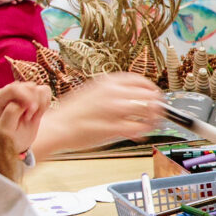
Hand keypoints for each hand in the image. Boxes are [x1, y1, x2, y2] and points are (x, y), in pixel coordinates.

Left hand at [0, 81, 51, 154]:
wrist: (18, 140)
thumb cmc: (9, 136)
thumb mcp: (7, 128)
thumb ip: (11, 113)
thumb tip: (21, 103)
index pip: (14, 89)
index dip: (26, 98)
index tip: (30, 113)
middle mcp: (10, 90)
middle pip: (29, 87)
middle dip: (34, 104)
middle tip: (28, 119)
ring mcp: (22, 90)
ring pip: (39, 89)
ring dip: (40, 106)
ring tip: (32, 118)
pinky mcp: (33, 92)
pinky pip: (46, 91)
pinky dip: (46, 103)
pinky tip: (38, 114)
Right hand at [33, 72, 166, 156]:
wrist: (56, 126)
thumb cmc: (72, 112)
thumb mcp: (93, 92)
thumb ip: (114, 94)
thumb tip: (132, 99)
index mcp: (109, 82)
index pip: (141, 81)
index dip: (152, 90)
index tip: (155, 97)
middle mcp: (114, 93)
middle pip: (149, 96)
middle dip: (157, 106)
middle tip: (158, 114)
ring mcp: (114, 110)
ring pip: (147, 110)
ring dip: (154, 119)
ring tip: (151, 125)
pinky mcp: (113, 127)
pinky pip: (138, 128)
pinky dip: (143, 131)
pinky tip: (139, 134)